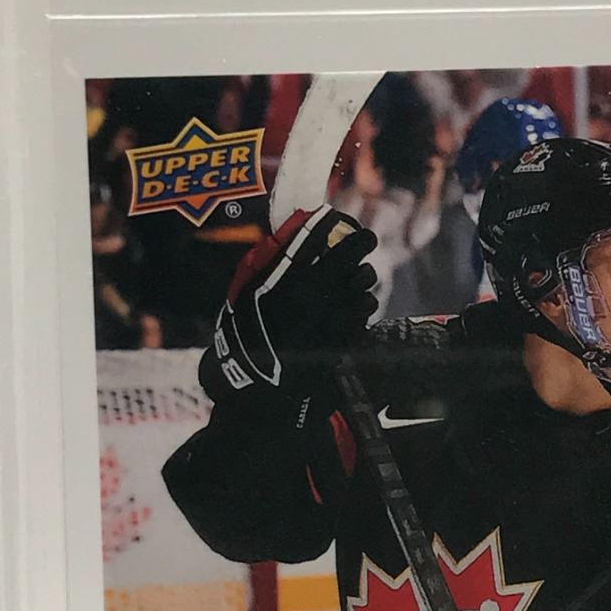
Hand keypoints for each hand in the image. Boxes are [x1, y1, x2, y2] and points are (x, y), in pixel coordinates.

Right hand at [203, 207, 377, 409]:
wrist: (254, 392)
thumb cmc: (244, 342)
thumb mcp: (244, 302)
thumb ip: (262, 271)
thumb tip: (283, 242)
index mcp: (275, 288)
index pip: (306, 246)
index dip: (325, 228)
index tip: (335, 218)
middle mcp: (300, 303)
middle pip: (340, 264)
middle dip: (357, 246)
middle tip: (367, 239)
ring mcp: (323, 325)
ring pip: (356, 291)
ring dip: (363, 278)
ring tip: (364, 275)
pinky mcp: (338, 346)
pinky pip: (361, 318)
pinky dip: (363, 307)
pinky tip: (362, 302)